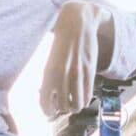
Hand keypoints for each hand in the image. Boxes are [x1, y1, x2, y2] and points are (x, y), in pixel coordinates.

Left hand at [39, 0, 112, 118]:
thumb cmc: (60, 43)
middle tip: (61, 104)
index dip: (47, 111)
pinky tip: (81, 95)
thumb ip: (49, 79)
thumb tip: (49, 98)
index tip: (49, 110)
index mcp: (48, 73)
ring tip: (72, 102)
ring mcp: (78, 74)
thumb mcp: (49, 61)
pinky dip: (84, 100)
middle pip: (63, 108)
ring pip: (77, 105)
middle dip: (62, 109)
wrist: (77, 24)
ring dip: (74, 107)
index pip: (45, 103)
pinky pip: (88, 95)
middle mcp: (63, 75)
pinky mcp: (90, 71)